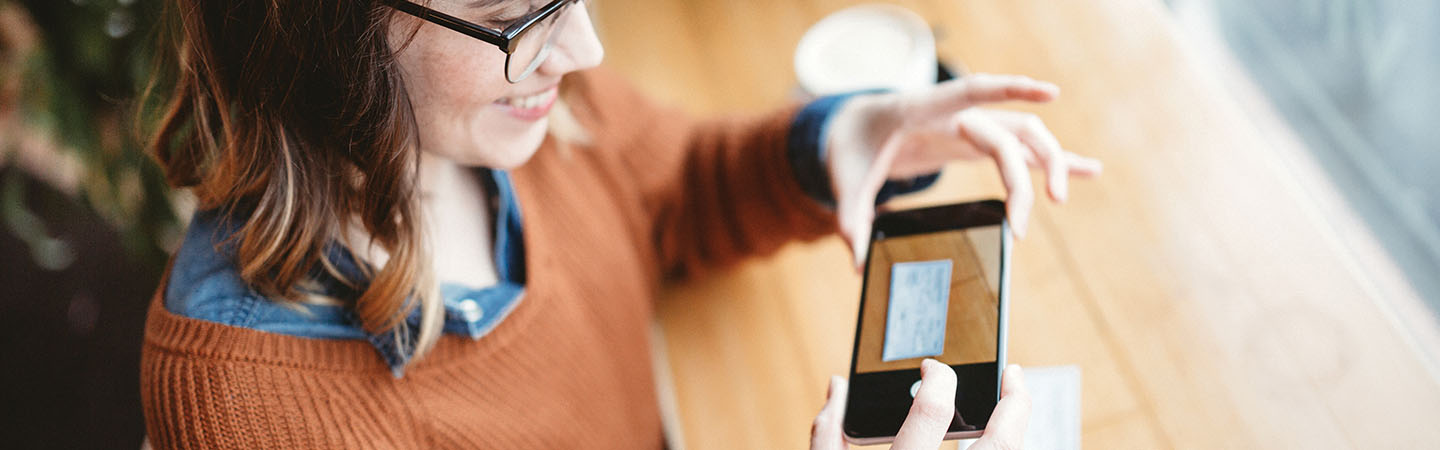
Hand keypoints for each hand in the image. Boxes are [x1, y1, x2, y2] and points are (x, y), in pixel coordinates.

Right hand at [810, 361, 1031, 449]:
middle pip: (998, 446)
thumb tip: (838, 386)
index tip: (933, 367)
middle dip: (1015, 407)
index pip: (931, 414)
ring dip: (1016, 432)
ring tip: (1015, 409)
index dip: (938, 381)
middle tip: (1015, 377)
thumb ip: (827, 436)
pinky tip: (995, 441)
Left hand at [825, 74, 1103, 268]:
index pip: (973, 92)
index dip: (1011, 90)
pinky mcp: (979, 142)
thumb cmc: (853, 145)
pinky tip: (1089, 169)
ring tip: (1061, 199)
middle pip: (1007, 133)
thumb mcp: (844, 179)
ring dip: (1050, 163)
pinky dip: (1054, 160)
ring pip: (1025, 136)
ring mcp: (973, 126)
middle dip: (1023, 175)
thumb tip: (857, 262)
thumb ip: (850, 217)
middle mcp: (957, 114)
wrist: (857, 127)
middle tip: (1021, 225)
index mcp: (924, 109)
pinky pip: (1023, 150)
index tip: (1051, 92)